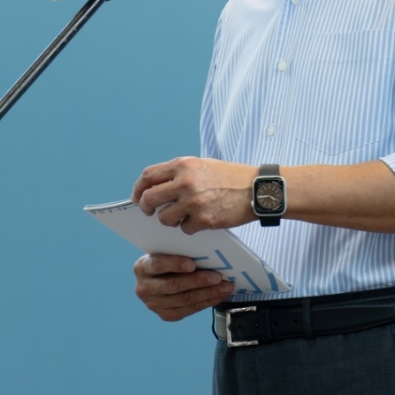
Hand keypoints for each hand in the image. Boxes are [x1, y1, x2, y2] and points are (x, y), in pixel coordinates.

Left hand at [132, 156, 256, 233]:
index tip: (137, 197)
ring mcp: (193, 201)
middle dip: (146, 208)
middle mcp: (185, 182)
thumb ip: (181, 172)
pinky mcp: (203, 219)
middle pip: (150, 198)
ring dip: (170, 220)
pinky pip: (184, 229)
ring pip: (164, 218)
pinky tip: (201, 220)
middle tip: (150, 213)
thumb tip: (157, 185)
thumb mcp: (203, 165)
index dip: (139, 188)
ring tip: (182, 216)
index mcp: (184, 165)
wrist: (257, 188)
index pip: (149, 175)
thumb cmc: (230, 176)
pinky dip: (190, 228)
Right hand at [133, 253, 235, 321]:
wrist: (157, 277)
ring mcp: (153, 304)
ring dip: (207, 294)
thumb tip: (206, 251)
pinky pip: (188, 310)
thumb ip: (179, 251)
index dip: (175, 264)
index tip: (192, 264)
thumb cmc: (167, 258)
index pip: (158, 265)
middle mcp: (144, 288)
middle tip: (218, 277)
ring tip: (224, 287)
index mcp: (142, 268)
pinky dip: (206, 302)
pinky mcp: (165, 315)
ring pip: (183, 300)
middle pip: (173, 285)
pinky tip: (218, 296)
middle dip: (198, 281)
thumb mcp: (166, 251)